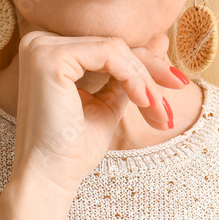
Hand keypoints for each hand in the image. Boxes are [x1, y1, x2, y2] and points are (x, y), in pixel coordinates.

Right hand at [9, 30, 187, 196]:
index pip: (108, 48)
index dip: (145, 65)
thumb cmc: (74, 148)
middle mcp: (39, 41)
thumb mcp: (108, 103)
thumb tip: (159, 40)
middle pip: (113, 45)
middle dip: (151, 71)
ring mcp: (41, 46)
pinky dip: (133, 77)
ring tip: (159, 111)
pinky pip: (108, 54)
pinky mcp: (49, 57)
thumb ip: (129, 72)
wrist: (49, 179)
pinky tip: (143, 100)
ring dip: (145, 80)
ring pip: (115, 49)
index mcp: (50, 51)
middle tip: (178, 90)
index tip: (177, 83)